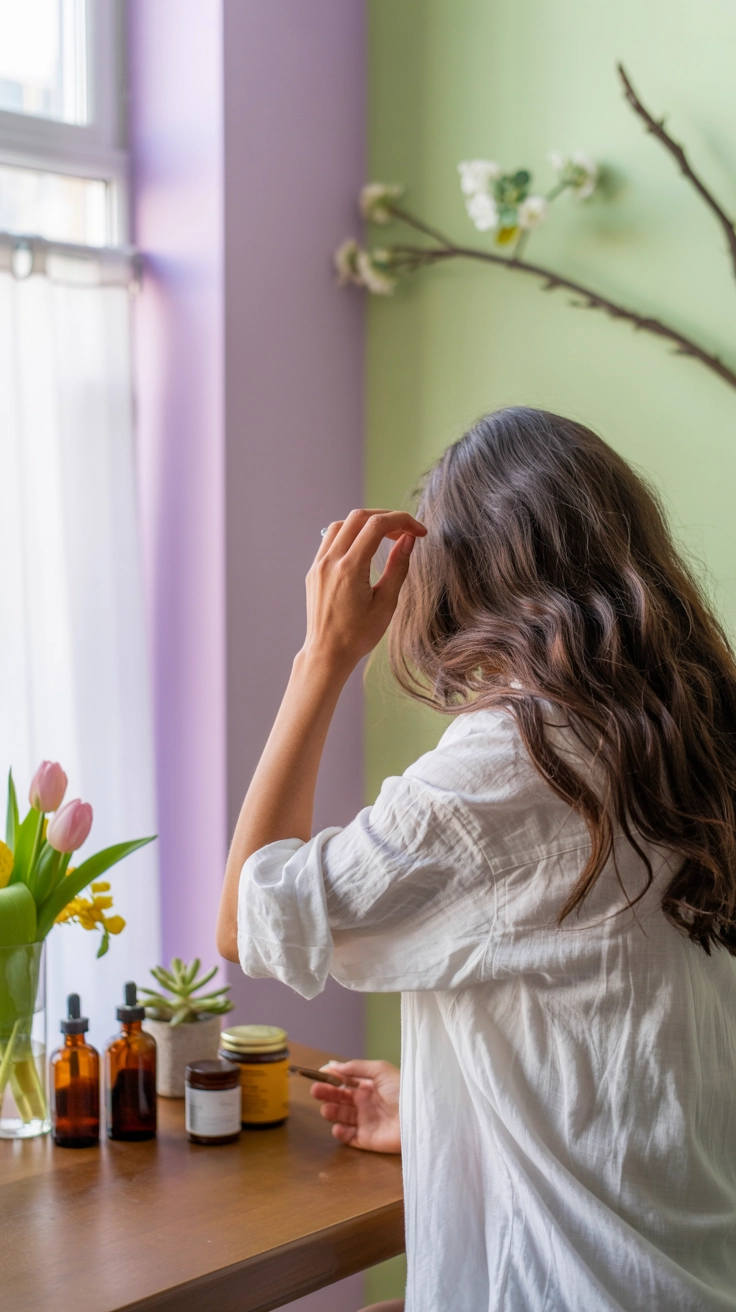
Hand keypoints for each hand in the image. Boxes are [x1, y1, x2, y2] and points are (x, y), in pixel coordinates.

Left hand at [303, 509, 425, 674]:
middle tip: (406, 532)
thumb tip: (408, 540)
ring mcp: (318, 564)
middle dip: (386, 518)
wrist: (327, 654)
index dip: (402, 521)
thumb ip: (397, 567)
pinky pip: (330, 539)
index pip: (376, 525)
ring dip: (366, 523)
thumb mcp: (386, 604)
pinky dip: (350, 534)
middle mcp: (330, 561)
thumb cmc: (358, 635)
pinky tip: (364, 547)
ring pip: (341, 524)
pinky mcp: (314, 570)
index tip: (420, 531)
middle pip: (358, 517)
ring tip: (386, 536)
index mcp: (349, 569)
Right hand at [311, 1059, 400, 1153]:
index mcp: (370, 1085)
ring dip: (332, 1111)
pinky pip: (349, 1137)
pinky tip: (338, 1127)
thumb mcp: (380, 1070)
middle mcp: (366, 1103)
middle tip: (315, 1091)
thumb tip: (334, 1065)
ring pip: (342, 1116)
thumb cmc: (403, 1090)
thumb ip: (356, 1067)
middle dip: (327, 1094)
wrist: (418, 1117)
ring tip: (327, 1109)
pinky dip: (341, 1133)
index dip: (332, 1078)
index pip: (346, 1081)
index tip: (319, 1074)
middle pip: (340, 1098)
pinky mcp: (367, 1139)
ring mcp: (366, 1121)